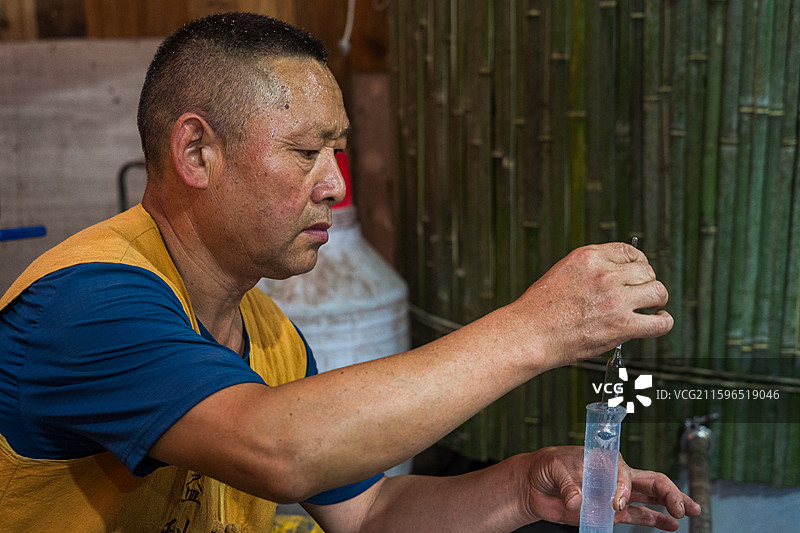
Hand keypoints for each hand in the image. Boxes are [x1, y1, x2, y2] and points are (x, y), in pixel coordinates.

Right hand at [508, 242, 672, 369]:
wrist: (529, 334)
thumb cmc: (539, 310)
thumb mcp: (563, 273)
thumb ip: (591, 271)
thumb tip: (616, 277)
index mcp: (589, 257)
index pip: (629, 251)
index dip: (638, 263)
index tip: (638, 272)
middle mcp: (605, 274)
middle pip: (647, 271)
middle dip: (646, 283)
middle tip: (641, 294)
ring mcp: (615, 300)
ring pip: (658, 292)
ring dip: (657, 300)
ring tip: (651, 308)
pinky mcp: (621, 326)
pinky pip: (660, 323)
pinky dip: (663, 322)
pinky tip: (658, 321)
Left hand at [521, 446, 700, 530]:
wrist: (534, 482)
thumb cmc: (546, 466)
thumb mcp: (554, 468)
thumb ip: (568, 484)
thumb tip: (578, 501)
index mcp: (605, 460)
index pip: (627, 474)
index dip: (625, 489)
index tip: (616, 504)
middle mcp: (616, 476)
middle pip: (652, 481)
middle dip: (671, 493)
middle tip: (684, 508)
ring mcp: (615, 494)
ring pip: (651, 498)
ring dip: (671, 504)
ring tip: (691, 513)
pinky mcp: (610, 511)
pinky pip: (638, 515)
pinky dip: (655, 519)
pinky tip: (670, 525)